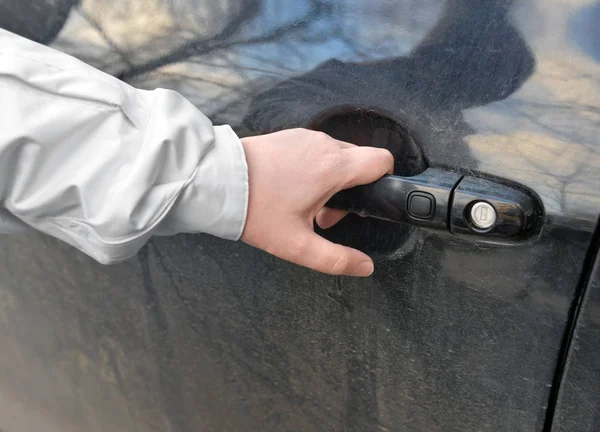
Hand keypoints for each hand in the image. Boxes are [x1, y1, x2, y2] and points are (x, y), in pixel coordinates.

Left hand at [240, 128, 393, 276]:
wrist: (217, 182)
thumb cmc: (257, 211)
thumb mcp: (296, 245)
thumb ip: (335, 259)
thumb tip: (365, 267)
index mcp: (333, 167)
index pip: (382, 160)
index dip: (383, 181)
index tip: (362, 203)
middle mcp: (324, 145)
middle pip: (359, 162)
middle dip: (352, 189)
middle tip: (323, 214)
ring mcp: (305, 137)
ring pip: (337, 156)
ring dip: (332, 180)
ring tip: (304, 204)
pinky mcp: (290, 136)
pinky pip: (316, 150)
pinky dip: (315, 168)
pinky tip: (290, 188)